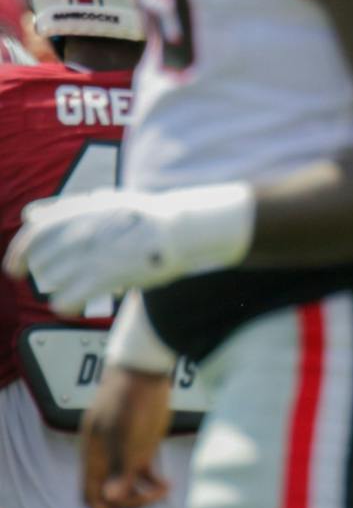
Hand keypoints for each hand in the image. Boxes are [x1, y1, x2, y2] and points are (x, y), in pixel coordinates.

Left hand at [3, 184, 253, 312]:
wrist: (181, 228)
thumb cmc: (146, 217)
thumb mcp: (105, 201)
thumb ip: (65, 208)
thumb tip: (28, 214)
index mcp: (79, 211)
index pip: (34, 233)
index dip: (19, 254)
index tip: (14, 269)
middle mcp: (81, 230)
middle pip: (41, 260)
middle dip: (44, 274)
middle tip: (57, 280)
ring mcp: (92, 252)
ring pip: (51, 281)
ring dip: (59, 288)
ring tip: (74, 290)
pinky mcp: (105, 275)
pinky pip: (66, 300)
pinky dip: (66, 305)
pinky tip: (74, 306)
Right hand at [80, 366, 172, 507]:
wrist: (145, 370)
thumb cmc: (132, 401)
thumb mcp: (128, 436)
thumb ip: (122, 468)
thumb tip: (111, 497)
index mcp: (94, 457)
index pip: (90, 496)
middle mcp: (106, 458)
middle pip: (111, 493)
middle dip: (131, 503)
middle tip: (155, 499)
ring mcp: (123, 451)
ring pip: (129, 485)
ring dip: (145, 494)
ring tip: (165, 492)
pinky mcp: (142, 443)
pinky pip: (143, 472)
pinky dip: (153, 482)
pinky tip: (168, 486)